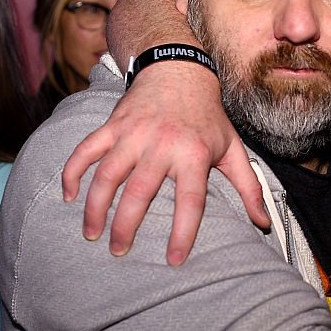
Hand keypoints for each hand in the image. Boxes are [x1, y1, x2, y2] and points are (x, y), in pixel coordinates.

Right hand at [61, 63, 269, 264]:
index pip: (189, 201)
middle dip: (126, 226)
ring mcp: (133, 134)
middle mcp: (162, 145)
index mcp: (194, 154)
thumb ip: (248, 188)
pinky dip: (73, 172)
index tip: (173, 260)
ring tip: (92, 234)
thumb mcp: (233, 149)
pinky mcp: (112, 126)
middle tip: (119, 252)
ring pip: (107, 175)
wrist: (180, 70)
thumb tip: (262, 223)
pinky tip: (68, 196)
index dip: (182, 232)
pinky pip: (86, 150)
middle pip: (140, 193)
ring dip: (96, 207)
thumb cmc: (208, 117)